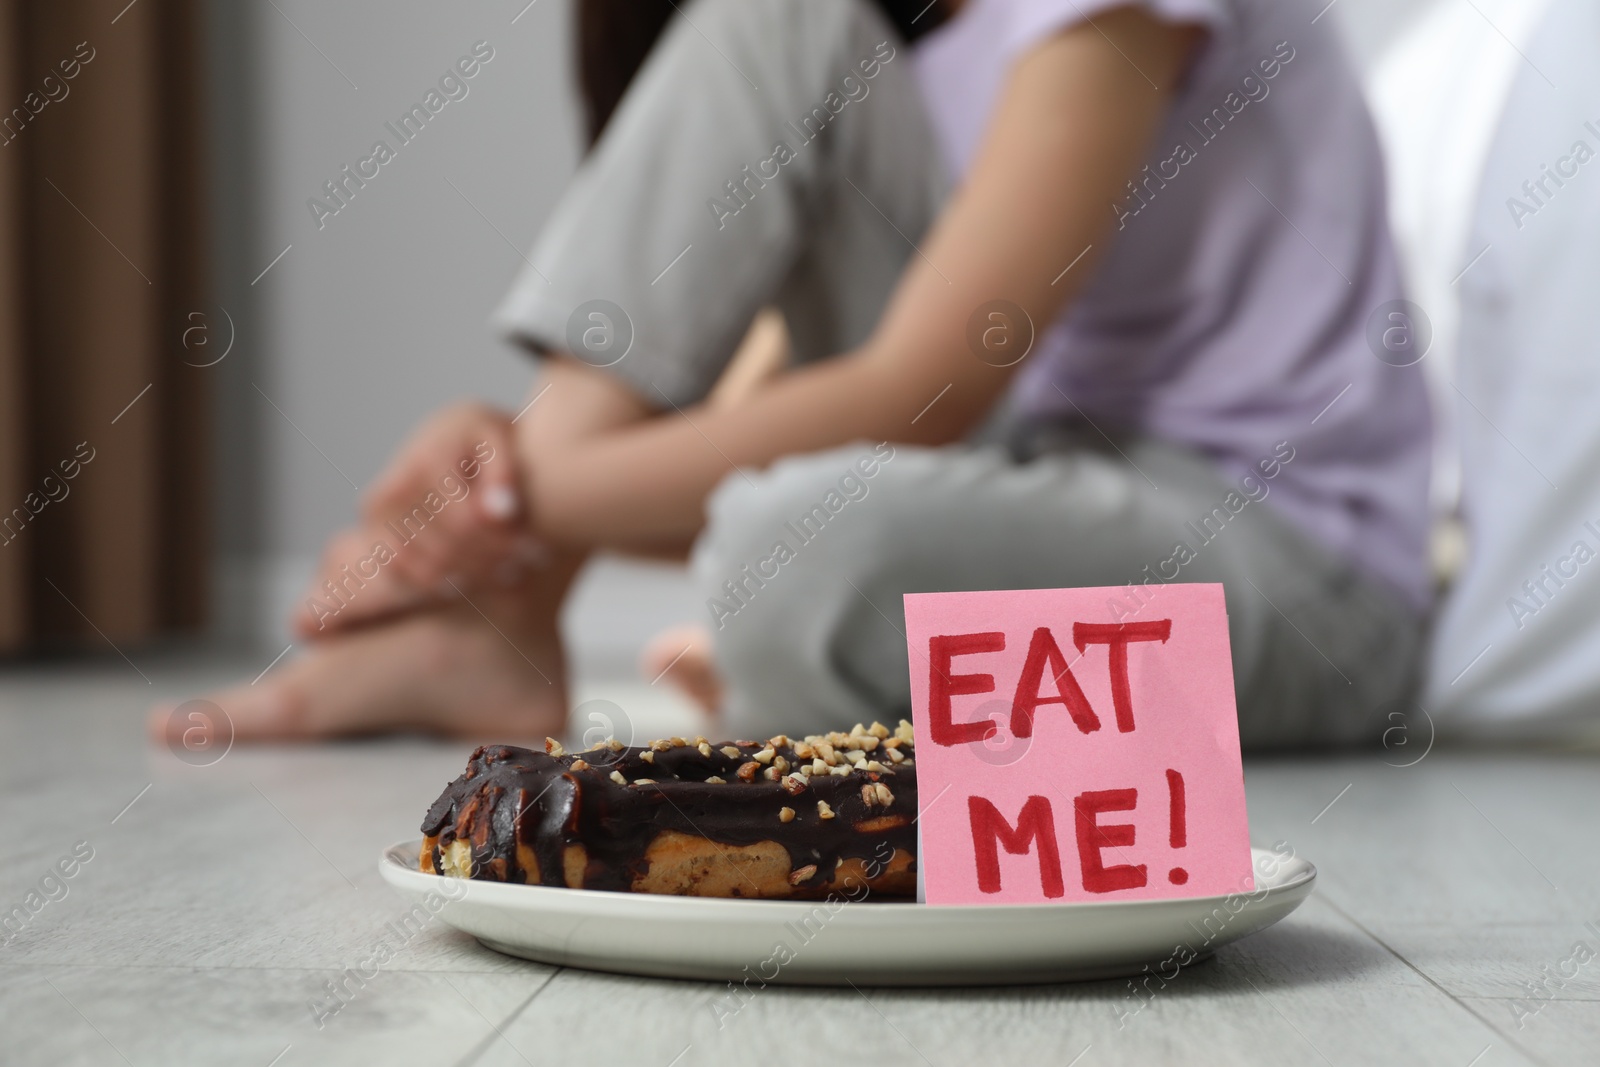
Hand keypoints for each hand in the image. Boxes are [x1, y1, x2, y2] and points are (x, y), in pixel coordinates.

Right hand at [359, 401, 540, 592]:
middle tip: (534, 565)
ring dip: (477, 576)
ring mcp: (379, 521)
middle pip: (449, 547)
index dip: (504, 540)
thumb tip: (503, 512)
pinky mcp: (377, 539)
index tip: (539, 550)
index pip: (466, 520)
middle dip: (495, 560)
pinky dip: (449, 584)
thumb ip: (503, 472)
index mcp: (422, 461)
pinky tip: (483, 580)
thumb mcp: (497, 437)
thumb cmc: (479, 439)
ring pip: (431, 568)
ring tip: (515, 574)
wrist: (446, 442)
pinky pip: (411, 577)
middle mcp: (391, 492)